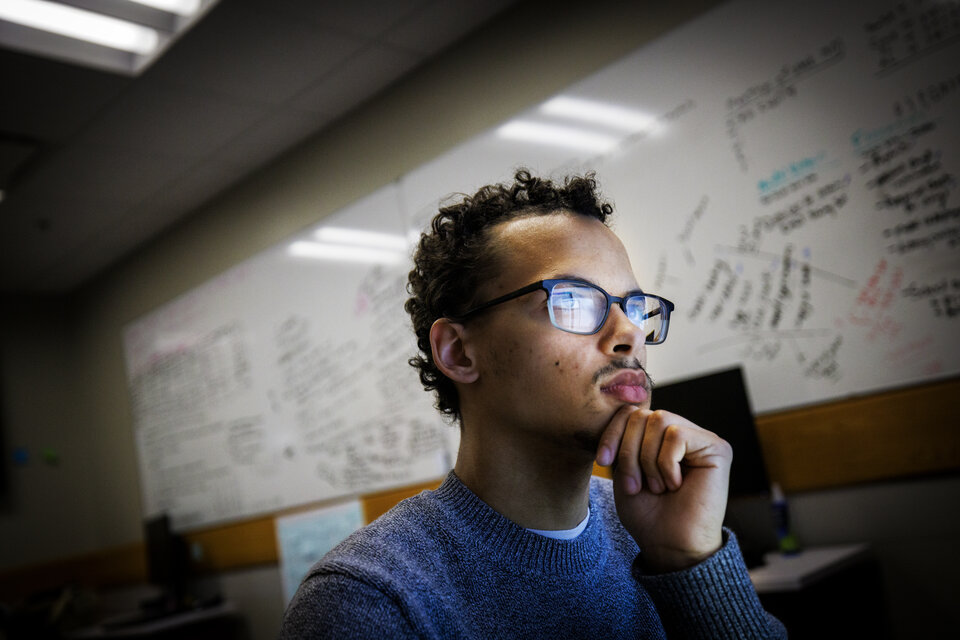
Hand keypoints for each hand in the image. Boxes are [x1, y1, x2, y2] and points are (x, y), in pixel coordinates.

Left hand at [596, 406, 731, 572]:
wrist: (669, 546)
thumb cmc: (648, 514)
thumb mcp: (624, 470)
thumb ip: (625, 439)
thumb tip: (625, 410)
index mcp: (660, 438)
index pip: (631, 413)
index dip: (612, 433)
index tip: (602, 461)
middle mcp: (683, 433)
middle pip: (642, 415)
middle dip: (628, 451)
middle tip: (634, 485)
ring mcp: (701, 439)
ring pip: (659, 420)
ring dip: (647, 460)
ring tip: (656, 487)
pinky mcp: (717, 448)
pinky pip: (677, 436)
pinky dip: (666, 464)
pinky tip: (675, 485)